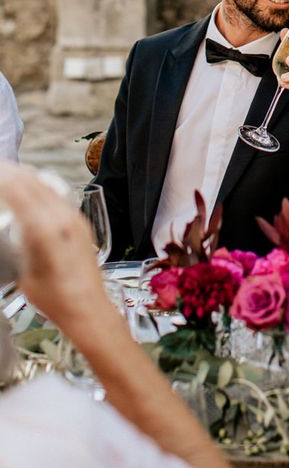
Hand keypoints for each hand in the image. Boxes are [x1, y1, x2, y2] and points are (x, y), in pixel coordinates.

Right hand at [0, 161, 109, 333]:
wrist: (89, 308)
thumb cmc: (54, 299)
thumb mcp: (23, 273)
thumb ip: (15, 245)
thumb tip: (10, 226)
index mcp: (46, 230)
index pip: (20, 192)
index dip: (4, 177)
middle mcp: (64, 219)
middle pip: (34, 184)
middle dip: (12, 172)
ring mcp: (76, 220)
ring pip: (49, 187)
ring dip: (28, 176)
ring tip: (10, 172)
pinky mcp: (83, 224)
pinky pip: (60, 197)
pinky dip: (42, 186)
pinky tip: (33, 188)